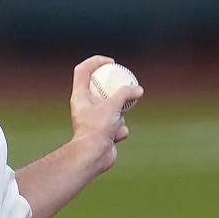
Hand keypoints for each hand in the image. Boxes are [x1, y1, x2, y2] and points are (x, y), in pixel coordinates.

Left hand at [69, 55, 143, 172]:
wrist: (93, 155)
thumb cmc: (96, 129)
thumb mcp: (112, 105)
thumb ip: (125, 93)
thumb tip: (138, 89)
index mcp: (80, 96)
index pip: (83, 70)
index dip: (95, 62)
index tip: (111, 62)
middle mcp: (85, 106)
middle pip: (102, 90)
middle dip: (117, 92)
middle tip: (127, 87)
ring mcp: (95, 119)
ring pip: (115, 110)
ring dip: (119, 117)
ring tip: (114, 124)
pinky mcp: (104, 132)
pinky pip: (118, 125)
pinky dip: (119, 130)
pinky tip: (114, 137)